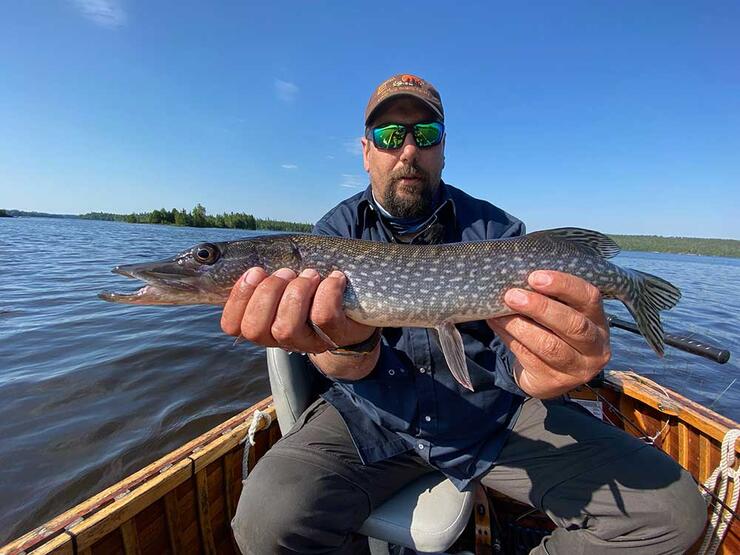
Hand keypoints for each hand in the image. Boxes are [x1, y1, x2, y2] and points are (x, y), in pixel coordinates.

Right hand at [220, 267, 376, 353]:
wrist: (358, 308)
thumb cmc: (315, 287)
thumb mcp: (287, 279)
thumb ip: (264, 272)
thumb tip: (225, 251)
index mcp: (264, 323)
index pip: (232, 325)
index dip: (238, 298)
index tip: (256, 271)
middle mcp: (282, 338)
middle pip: (255, 329)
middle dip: (268, 292)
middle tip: (287, 273)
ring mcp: (308, 341)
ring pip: (286, 327)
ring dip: (296, 292)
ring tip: (310, 276)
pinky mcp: (335, 336)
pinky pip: (323, 316)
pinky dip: (327, 291)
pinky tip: (335, 279)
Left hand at [486, 270, 610, 398]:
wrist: (548, 374)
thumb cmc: (553, 332)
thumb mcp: (559, 313)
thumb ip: (547, 298)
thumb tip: (513, 277)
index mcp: (598, 320)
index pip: (590, 297)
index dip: (564, 285)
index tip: (535, 277)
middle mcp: (595, 346)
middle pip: (573, 325)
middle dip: (540, 307)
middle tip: (512, 295)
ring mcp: (577, 369)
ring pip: (549, 345)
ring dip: (520, 326)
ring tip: (498, 313)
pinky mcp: (554, 383)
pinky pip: (530, 358)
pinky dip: (510, 338)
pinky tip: (498, 325)